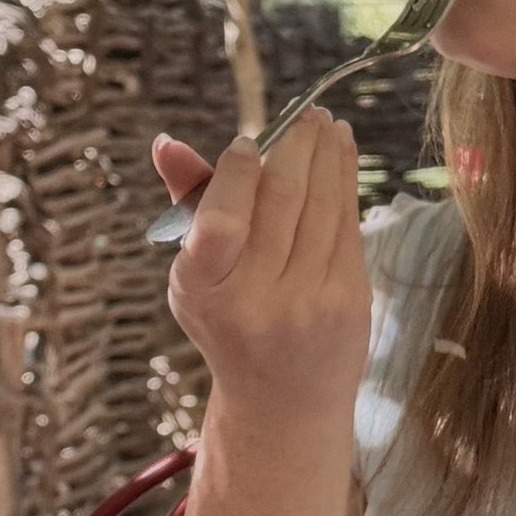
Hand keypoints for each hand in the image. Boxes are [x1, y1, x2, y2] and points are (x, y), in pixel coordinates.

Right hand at [154, 114, 369, 431]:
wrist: (282, 402)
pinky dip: (346, 182)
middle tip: (304, 114)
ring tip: (326, 124)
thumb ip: (189, 204)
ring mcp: (307, 303)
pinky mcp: (348, 302)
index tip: (249, 141)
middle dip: (296, 146)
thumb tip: (167, 143)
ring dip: (327, 155)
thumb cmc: (230, 324)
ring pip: (322, 206)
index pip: (221, 219)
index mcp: (204, 291)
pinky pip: (348, 225)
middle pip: (281, 201)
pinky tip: (342, 153)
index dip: (237, 172)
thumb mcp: (196, 276)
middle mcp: (255, 300)